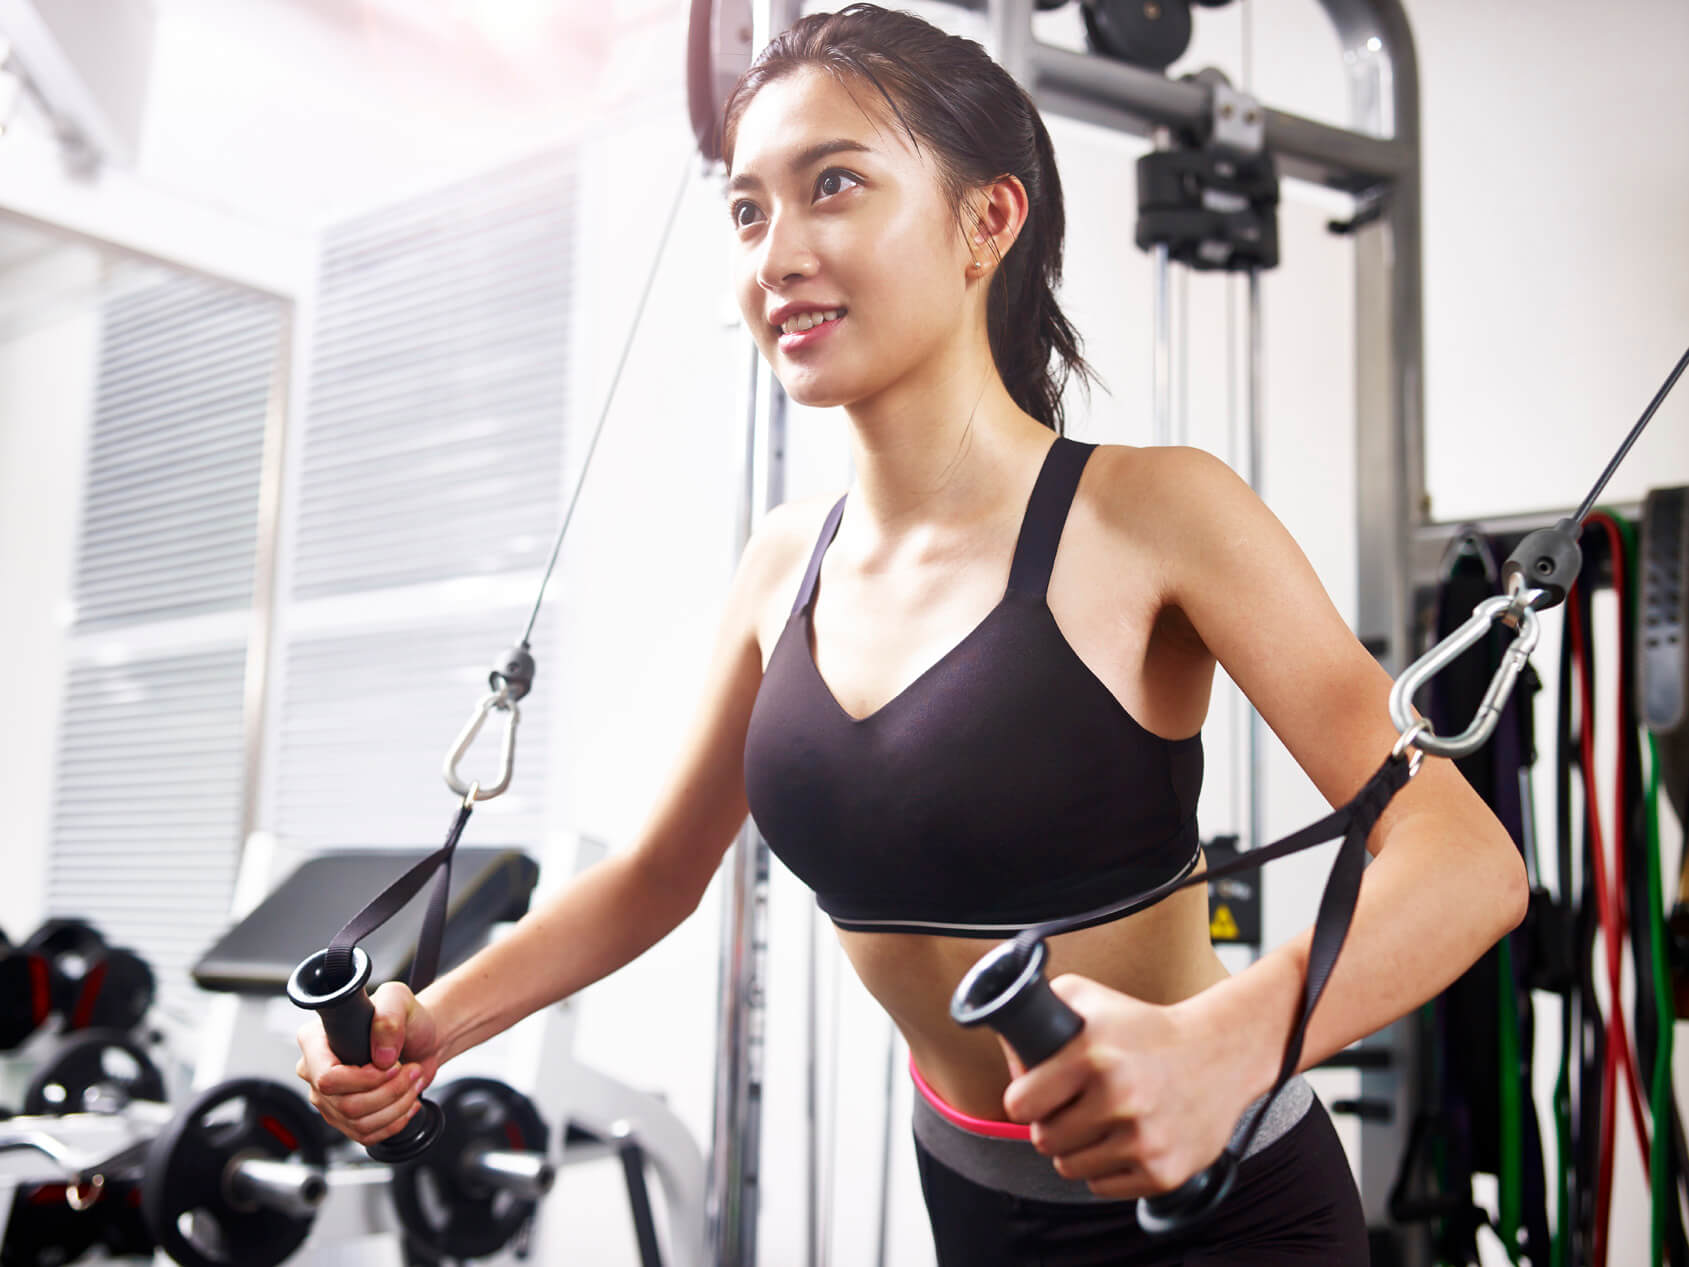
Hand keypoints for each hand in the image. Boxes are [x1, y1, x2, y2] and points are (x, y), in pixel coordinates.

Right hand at [295, 981, 443, 1146]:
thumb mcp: (399, 1000)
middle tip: (411, 1071)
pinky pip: (365, 1134)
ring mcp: (327, 1098)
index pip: (326, 1077)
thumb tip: (380, 1056)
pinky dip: (394, 1122)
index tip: (391, 1066)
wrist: (421, 1039)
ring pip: (357, 1122)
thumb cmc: (406, 1017)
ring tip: (414, 1082)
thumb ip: (388, 1017)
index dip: (362, 1080)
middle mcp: (315, 1070)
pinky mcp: (344, 1117)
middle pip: (345, 1104)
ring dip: (396, 1105)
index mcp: (315, 1040)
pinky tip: (408, 1102)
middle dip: (389, 1091)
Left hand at [998, 974, 1248, 1199]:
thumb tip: (1008, 1053)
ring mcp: (1142, 1139)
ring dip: (1075, 1150)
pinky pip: (1103, 1187)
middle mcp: (1118, 1097)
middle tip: (1069, 1109)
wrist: (1220, 1054)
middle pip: (1043, 1140)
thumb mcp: (1089, 999)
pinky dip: (1106, 1169)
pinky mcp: (1162, 1172)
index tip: (1033, 1096)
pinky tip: (1121, 1141)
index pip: (1020, 1104)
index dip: (1023, 1100)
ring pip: (1069, 1168)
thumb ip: (1037, 1010)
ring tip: (1096, 1125)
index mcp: (1092, 1055)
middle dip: (1049, 1125)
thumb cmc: (1144, 1026)